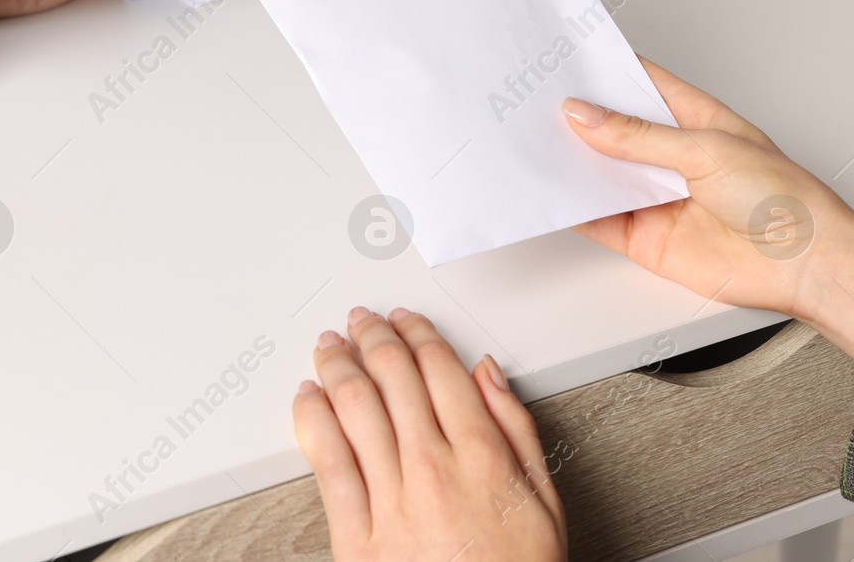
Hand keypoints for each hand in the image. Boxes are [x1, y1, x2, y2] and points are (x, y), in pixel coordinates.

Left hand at [293, 307, 564, 561]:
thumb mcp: (545, 504)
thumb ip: (516, 430)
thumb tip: (488, 374)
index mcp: (481, 457)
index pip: (440, 371)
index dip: (417, 334)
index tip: (405, 320)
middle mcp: (432, 469)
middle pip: (392, 378)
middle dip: (372, 337)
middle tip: (361, 320)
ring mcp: (390, 500)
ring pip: (354, 407)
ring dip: (337, 364)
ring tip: (330, 345)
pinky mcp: (355, 534)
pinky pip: (327, 460)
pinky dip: (312, 417)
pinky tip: (307, 397)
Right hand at [564, 58, 853, 371]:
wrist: (806, 266)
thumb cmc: (785, 200)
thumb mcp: (707, 150)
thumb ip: (640, 138)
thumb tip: (588, 116)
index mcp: (694, 119)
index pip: (639, 85)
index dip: (603, 71)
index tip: (565, 60)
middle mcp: (672, 156)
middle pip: (612, 130)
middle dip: (576, 118)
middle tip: (537, 104)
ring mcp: (657, 197)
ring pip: (600, 174)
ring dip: (570, 164)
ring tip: (535, 145)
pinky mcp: (645, 237)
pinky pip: (598, 220)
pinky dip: (573, 210)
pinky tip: (554, 195)